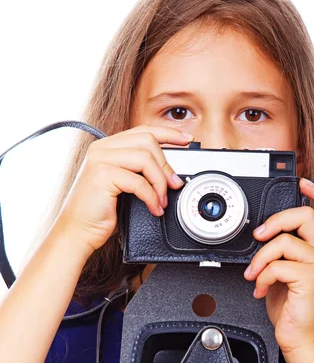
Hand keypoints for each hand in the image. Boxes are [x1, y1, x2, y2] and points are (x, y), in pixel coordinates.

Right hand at [54, 125, 192, 253]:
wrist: (78, 231)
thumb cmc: (100, 212)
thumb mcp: (124, 186)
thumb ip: (139, 172)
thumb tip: (171, 174)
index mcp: (107, 147)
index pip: (142, 131)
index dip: (168, 133)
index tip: (186, 139)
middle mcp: (102, 149)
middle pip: (148, 142)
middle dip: (166, 165)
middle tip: (173, 185)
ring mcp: (100, 160)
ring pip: (145, 159)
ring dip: (160, 183)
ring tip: (161, 200)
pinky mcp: (102, 176)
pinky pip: (139, 182)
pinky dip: (151, 197)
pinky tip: (154, 208)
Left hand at [243, 178, 313, 361]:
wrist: (299, 338)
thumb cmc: (291, 307)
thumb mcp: (283, 273)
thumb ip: (279, 251)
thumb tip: (261, 234)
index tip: (302, 182)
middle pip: (305, 214)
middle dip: (275, 220)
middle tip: (259, 236)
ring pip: (284, 240)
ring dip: (260, 257)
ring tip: (254, 274)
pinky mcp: (310, 279)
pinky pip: (277, 264)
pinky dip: (262, 276)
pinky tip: (260, 289)